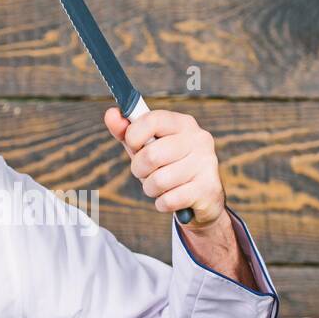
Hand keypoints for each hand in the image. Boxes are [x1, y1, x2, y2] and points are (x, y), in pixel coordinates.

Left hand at [103, 106, 225, 227]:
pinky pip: (169, 200)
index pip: (152, 120)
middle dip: (139, 169)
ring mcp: (206, 164)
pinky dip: (162, 203)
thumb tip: (110, 114)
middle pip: (151, 155)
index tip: (133, 145)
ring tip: (159, 186)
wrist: (202, 198)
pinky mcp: (207, 189)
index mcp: (183, 123)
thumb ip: (127, 131)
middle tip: (144, 172)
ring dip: (150, 188)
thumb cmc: (169, 166)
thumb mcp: (146, 147)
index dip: (133, 135)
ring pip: (159, 181)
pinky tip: (171, 198)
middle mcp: (199, 139)